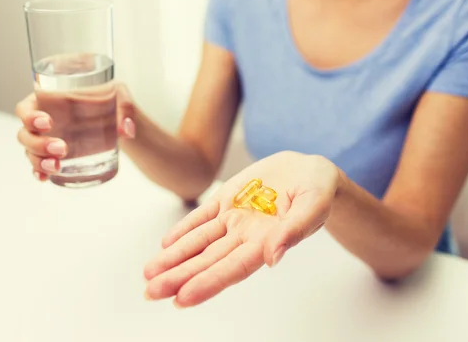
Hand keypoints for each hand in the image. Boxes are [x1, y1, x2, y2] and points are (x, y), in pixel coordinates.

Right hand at [15, 81, 136, 180]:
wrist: (117, 118)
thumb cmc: (111, 98)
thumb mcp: (120, 94)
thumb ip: (125, 107)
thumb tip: (127, 130)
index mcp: (48, 100)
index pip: (25, 108)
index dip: (29, 116)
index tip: (48, 122)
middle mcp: (42, 121)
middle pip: (25, 134)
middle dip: (38, 144)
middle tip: (62, 148)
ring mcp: (45, 140)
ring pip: (30, 152)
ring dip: (39, 161)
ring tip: (57, 166)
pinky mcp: (53, 155)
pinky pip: (39, 165)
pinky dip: (39, 172)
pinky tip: (45, 178)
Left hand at [143, 151, 340, 307]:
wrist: (310, 170)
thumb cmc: (318, 190)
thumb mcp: (313, 205)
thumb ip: (294, 230)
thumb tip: (273, 257)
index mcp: (267, 242)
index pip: (232, 268)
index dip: (208, 283)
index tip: (182, 298)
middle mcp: (245, 235)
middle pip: (207, 260)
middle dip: (179, 276)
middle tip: (151, 292)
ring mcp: (233, 218)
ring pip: (198, 241)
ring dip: (174, 257)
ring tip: (148, 274)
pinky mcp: (227, 198)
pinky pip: (201, 216)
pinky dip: (183, 230)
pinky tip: (165, 244)